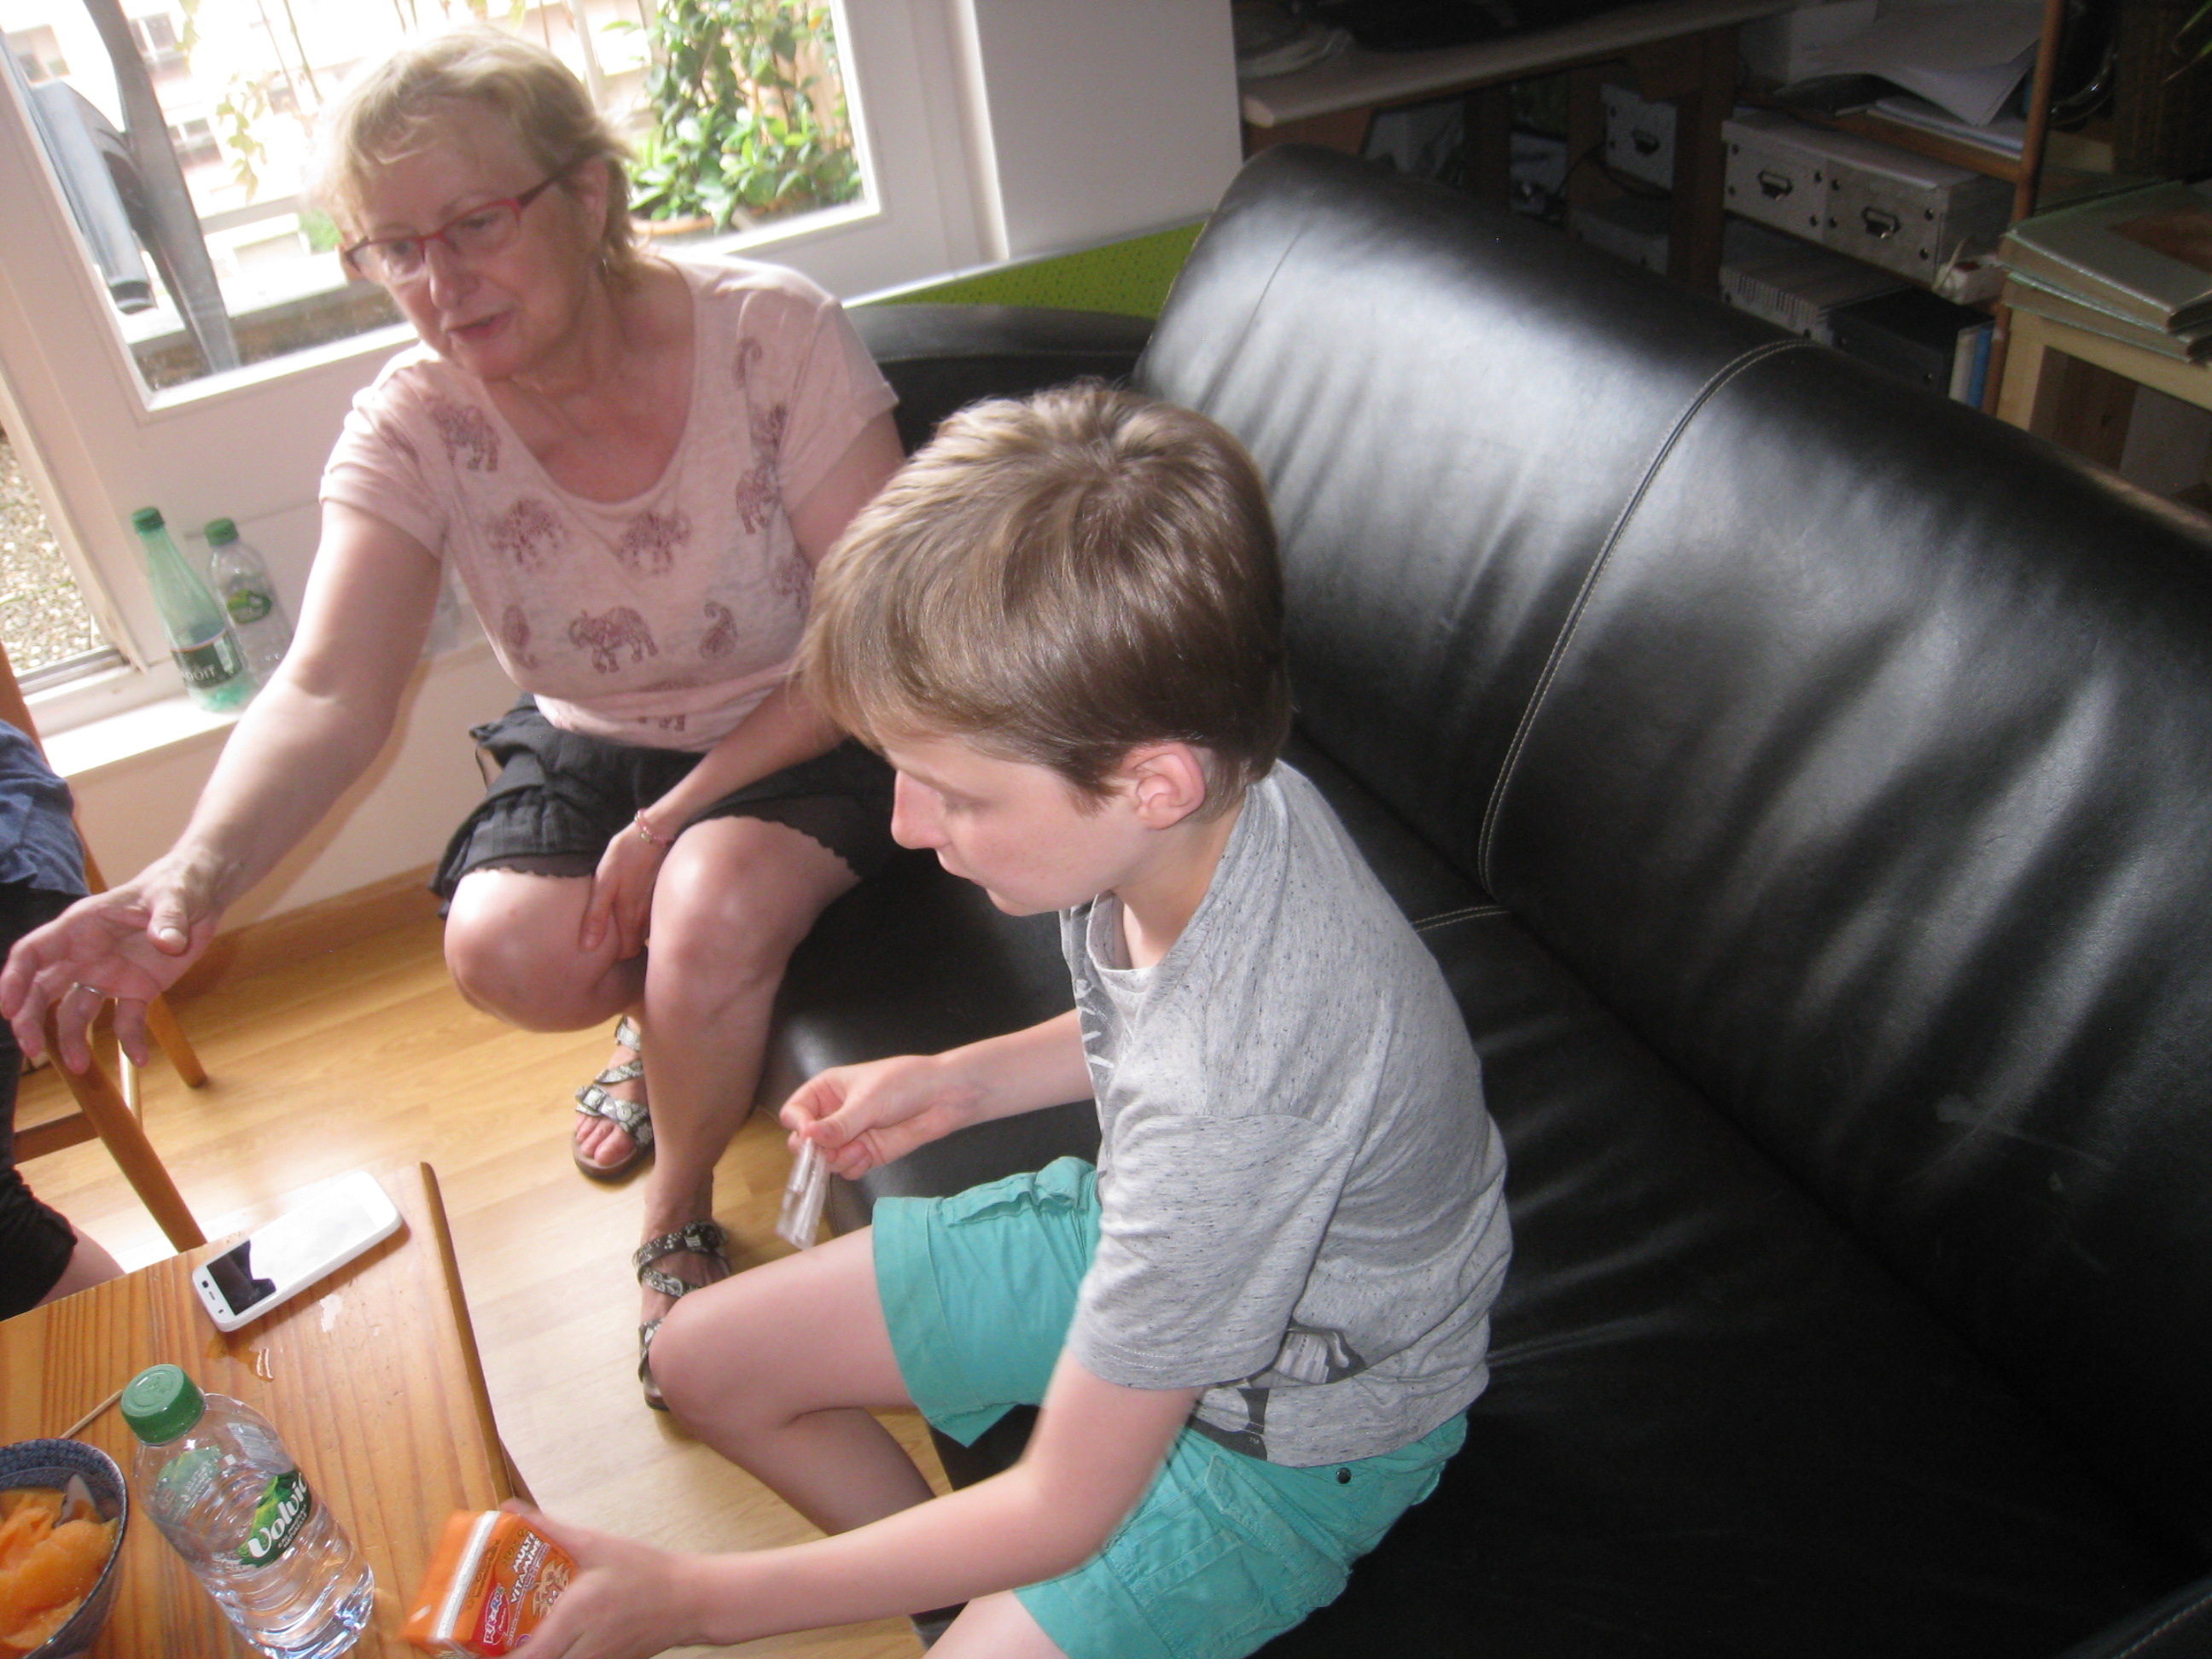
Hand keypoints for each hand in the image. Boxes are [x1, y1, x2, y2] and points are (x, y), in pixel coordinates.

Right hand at [0, 860, 217, 1069]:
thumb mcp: (175, 897)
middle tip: (31, 1050)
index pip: (33, 953)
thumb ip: (168, 919)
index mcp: (82, 927)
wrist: (199, 898)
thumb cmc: (176, 888)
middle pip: (42, 990)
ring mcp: (107, 975)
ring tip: (80, 1067)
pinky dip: (131, 1040)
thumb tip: (168, 941)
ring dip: (72, 1039)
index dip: (15, 979)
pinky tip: (141, 1058)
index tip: (7, 1009)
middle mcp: (85, 955)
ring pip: (75, 1012)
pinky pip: (127, 1020)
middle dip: (30, 1019)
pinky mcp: (136, 989)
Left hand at [497, 1505, 710, 1658]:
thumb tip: (510, 1508)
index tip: (471, 1646)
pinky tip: (551, 1641)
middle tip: (488, 1640)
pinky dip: (556, 1656)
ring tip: (514, 1640)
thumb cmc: (645, 1571)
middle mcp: (583, 1650)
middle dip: (509, 1658)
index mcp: (576, 1618)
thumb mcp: (597, 1544)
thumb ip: (550, 1528)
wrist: (692, 1600)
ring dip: (534, 1657)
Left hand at [579, 824, 668, 958]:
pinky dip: (645, 920)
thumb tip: (588, 948)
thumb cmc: (625, 856)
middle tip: (610, 940)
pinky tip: (635, 909)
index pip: (627, 953)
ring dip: (636, 934)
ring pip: (646, 933)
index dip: (616, 956)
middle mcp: (647, 918)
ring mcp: (656, 908)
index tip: (604, 950)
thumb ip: (596, 915)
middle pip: (638, 946)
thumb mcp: (604, 882)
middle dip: (625, 948)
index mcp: (630, 918)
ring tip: (620, 927)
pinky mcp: (661, 897)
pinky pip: (653, 918)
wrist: (656, 833)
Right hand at [781, 1053, 983, 1179]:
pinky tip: (869, 1153)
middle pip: (803, 1142)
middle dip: (815, 1151)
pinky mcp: (864, 1154)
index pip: (794, 1112)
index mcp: (825, 1091)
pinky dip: (853, 1166)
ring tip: (860, 1148)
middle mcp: (832, 1115)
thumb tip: (806, 1137)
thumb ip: (839, 1124)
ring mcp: (848, 1137)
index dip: (798, 1126)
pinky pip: (846, 1170)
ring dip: (837, 1160)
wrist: (942, 1097)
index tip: (810, 1135)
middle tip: (831, 1152)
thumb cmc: (904, 1084)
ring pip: (824, 1161)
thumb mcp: (868, 1100)